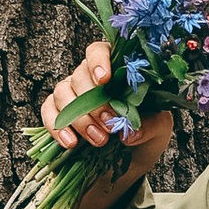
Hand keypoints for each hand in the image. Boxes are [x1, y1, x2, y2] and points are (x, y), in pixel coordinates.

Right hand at [41, 43, 176, 208]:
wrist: (131, 157)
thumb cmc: (145, 131)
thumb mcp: (159, 128)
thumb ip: (150, 125)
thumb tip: (130, 134)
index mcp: (115, 67)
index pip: (98, 51)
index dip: (98, 61)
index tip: (104, 80)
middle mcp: (89, 76)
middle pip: (79, 76)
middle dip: (94, 103)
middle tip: (110, 125)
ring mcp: (71, 93)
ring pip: (62, 94)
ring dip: (79, 118)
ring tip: (99, 140)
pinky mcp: (58, 113)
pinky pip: (48, 112)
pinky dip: (58, 127)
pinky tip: (71, 143)